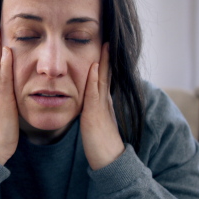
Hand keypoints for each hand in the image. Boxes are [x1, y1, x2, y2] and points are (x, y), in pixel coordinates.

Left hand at [80, 43, 124, 169]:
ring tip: (107, 43)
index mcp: (102, 103)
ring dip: (103, 61)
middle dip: (107, 56)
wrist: (108, 161)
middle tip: (110, 37)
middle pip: (106, 73)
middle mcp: (104, 102)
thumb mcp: (95, 123)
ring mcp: (101, 107)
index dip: (104, 61)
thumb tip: (88, 104)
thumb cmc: (100, 145)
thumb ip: (92, 112)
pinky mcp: (95, 115)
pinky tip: (93, 66)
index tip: (105, 45)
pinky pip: (94, 93)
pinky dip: (94, 78)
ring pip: (102, 79)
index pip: (103, 77)